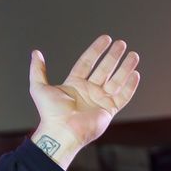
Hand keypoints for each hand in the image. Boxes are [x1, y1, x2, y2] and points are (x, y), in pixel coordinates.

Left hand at [28, 35, 140, 167]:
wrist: (61, 132)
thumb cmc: (50, 113)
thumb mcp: (39, 87)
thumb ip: (37, 70)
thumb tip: (35, 53)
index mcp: (74, 85)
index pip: (87, 63)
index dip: (96, 50)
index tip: (106, 39)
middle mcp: (88, 92)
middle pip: (103, 69)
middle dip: (113, 56)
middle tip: (121, 44)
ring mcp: (99, 101)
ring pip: (116, 80)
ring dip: (125, 68)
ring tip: (133, 55)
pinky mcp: (108, 111)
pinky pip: (123, 96)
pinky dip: (130, 86)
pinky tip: (135, 73)